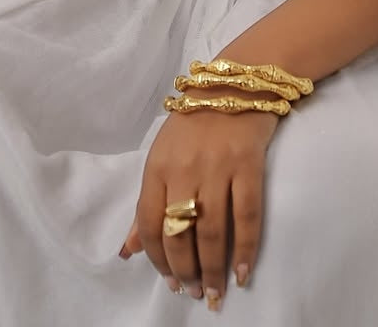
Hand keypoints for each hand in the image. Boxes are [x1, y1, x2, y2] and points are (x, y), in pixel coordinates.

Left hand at [119, 85, 281, 307]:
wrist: (235, 84)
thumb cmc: (194, 124)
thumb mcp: (162, 156)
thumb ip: (147, 204)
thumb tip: (129, 250)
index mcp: (157, 166)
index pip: (148, 222)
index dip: (157, 258)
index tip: (169, 281)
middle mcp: (184, 168)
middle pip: (180, 233)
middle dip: (186, 271)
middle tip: (194, 293)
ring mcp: (217, 166)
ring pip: (212, 231)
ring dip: (213, 269)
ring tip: (215, 292)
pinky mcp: (247, 164)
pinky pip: (247, 215)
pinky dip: (245, 249)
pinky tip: (242, 272)